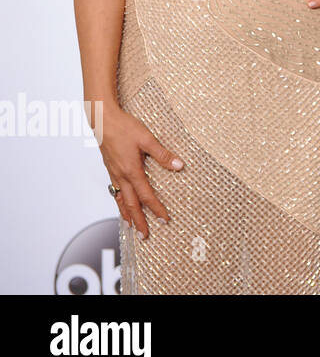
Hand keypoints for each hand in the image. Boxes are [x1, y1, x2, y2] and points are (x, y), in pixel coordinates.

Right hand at [96, 102, 182, 238]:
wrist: (102, 120)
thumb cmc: (124, 127)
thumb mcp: (147, 139)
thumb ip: (162, 154)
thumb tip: (179, 165)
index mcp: (131, 171)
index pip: (146, 196)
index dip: (156, 209)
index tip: (164, 220)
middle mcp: (121, 176)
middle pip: (131, 204)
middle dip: (139, 221)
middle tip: (145, 236)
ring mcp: (114, 173)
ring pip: (121, 200)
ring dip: (127, 214)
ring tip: (131, 227)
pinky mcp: (110, 169)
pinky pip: (115, 191)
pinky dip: (119, 202)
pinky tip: (122, 204)